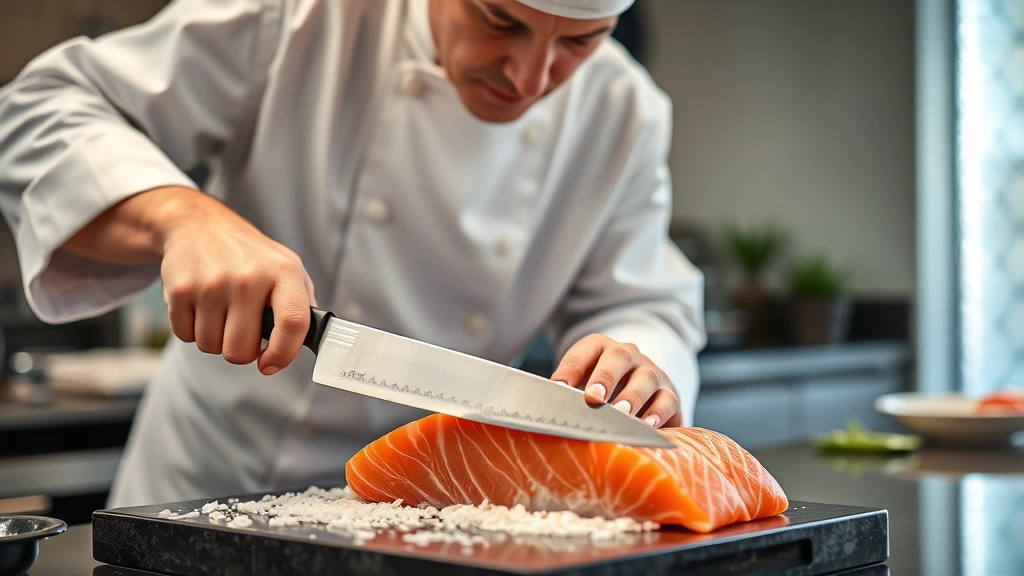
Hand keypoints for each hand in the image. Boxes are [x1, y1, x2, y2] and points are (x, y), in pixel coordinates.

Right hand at [156, 188, 315, 373]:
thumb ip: (303, 306)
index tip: (270, 364)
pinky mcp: (179, 289)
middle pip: (241, 350)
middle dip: (241, 351)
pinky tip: (200, 306)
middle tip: (241, 330)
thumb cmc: (250, 255)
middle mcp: (248, 277)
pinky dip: (192, 330)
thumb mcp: (288, 268)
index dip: (283, 354)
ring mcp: (211, 283)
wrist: (200, 226)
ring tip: (221, 312)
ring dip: (215, 339)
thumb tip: (311, 343)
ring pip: (211, 346)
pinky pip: (186, 336)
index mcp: (283, 272)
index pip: (293, 323)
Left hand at [550, 335, 679, 427]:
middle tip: (593, 398)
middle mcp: (628, 356)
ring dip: (632, 398)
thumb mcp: (582, 387)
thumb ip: (565, 396)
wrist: (643, 393)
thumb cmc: (601, 393)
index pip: (585, 350)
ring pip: (646, 378)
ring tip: (621, 415)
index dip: (571, 368)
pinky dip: (658, 414)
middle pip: (618, 358)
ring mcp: (652, 373)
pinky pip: (667, 401)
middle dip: (605, 377)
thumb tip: (544, 413)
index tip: (559, 388)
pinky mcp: (670, 394)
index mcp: (600, 349)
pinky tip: (647, 427)